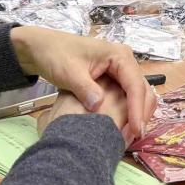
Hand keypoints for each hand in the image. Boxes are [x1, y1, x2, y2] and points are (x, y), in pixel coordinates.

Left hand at [10, 27, 157, 144]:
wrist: (42, 48)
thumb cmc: (56, 55)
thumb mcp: (68, 72)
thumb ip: (85, 88)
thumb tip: (98, 107)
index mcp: (119, 55)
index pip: (135, 84)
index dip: (137, 108)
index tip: (136, 129)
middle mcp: (125, 61)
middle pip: (142, 90)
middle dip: (141, 113)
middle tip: (135, 137)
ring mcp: (121, 70)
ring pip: (138, 94)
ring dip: (137, 113)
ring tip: (130, 135)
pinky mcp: (114, 78)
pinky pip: (128, 95)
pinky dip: (129, 110)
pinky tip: (123, 126)